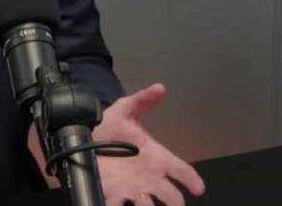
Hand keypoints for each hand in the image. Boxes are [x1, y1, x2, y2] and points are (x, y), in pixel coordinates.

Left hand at [94, 83, 204, 205]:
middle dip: (174, 201)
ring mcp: (133, 188)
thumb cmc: (106, 127)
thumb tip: (159, 87)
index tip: (198, 188)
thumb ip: (141, 99)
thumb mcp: (123, 110)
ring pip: (149, 204)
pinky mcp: (115, 195)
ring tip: (147, 202)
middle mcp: (148, 177)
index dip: (191, 179)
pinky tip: (125, 203)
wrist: (82, 138)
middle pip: (170, 195)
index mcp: (156, 158)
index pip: (180, 170)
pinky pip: (122, 205)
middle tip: (175, 203)